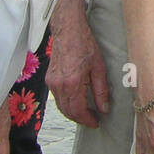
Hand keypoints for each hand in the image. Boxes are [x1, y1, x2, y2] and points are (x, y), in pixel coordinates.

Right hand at [45, 8, 109, 127]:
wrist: (68, 30)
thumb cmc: (85, 44)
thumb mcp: (99, 67)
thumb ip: (101, 90)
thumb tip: (104, 108)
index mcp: (73, 83)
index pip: (78, 111)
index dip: (87, 120)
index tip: (96, 123)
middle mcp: (59, 85)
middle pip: (68, 112)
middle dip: (80, 119)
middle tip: (93, 119)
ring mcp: (52, 83)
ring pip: (61, 107)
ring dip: (73, 113)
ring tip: (86, 112)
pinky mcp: (49, 79)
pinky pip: (57, 98)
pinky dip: (66, 104)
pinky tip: (76, 101)